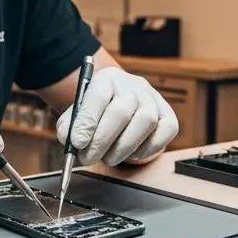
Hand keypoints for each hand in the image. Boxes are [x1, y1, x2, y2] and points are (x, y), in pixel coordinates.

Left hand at [55, 67, 178, 166]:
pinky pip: (163, 134)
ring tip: (108, 158)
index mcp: (107, 79)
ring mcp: (153, 99)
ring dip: (123, 148)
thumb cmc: (99, 110)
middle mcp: (133, 86)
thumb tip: (68, 140)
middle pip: (121, 111)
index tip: (77, 143)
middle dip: (102, 140)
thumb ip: (69, 125)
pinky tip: (131, 153)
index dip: (87, 121)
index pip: (98, 95)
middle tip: (88, 158)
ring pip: (144, 122)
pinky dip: (146, 149)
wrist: (123, 102)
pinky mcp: (168, 116)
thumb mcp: (79, 111)